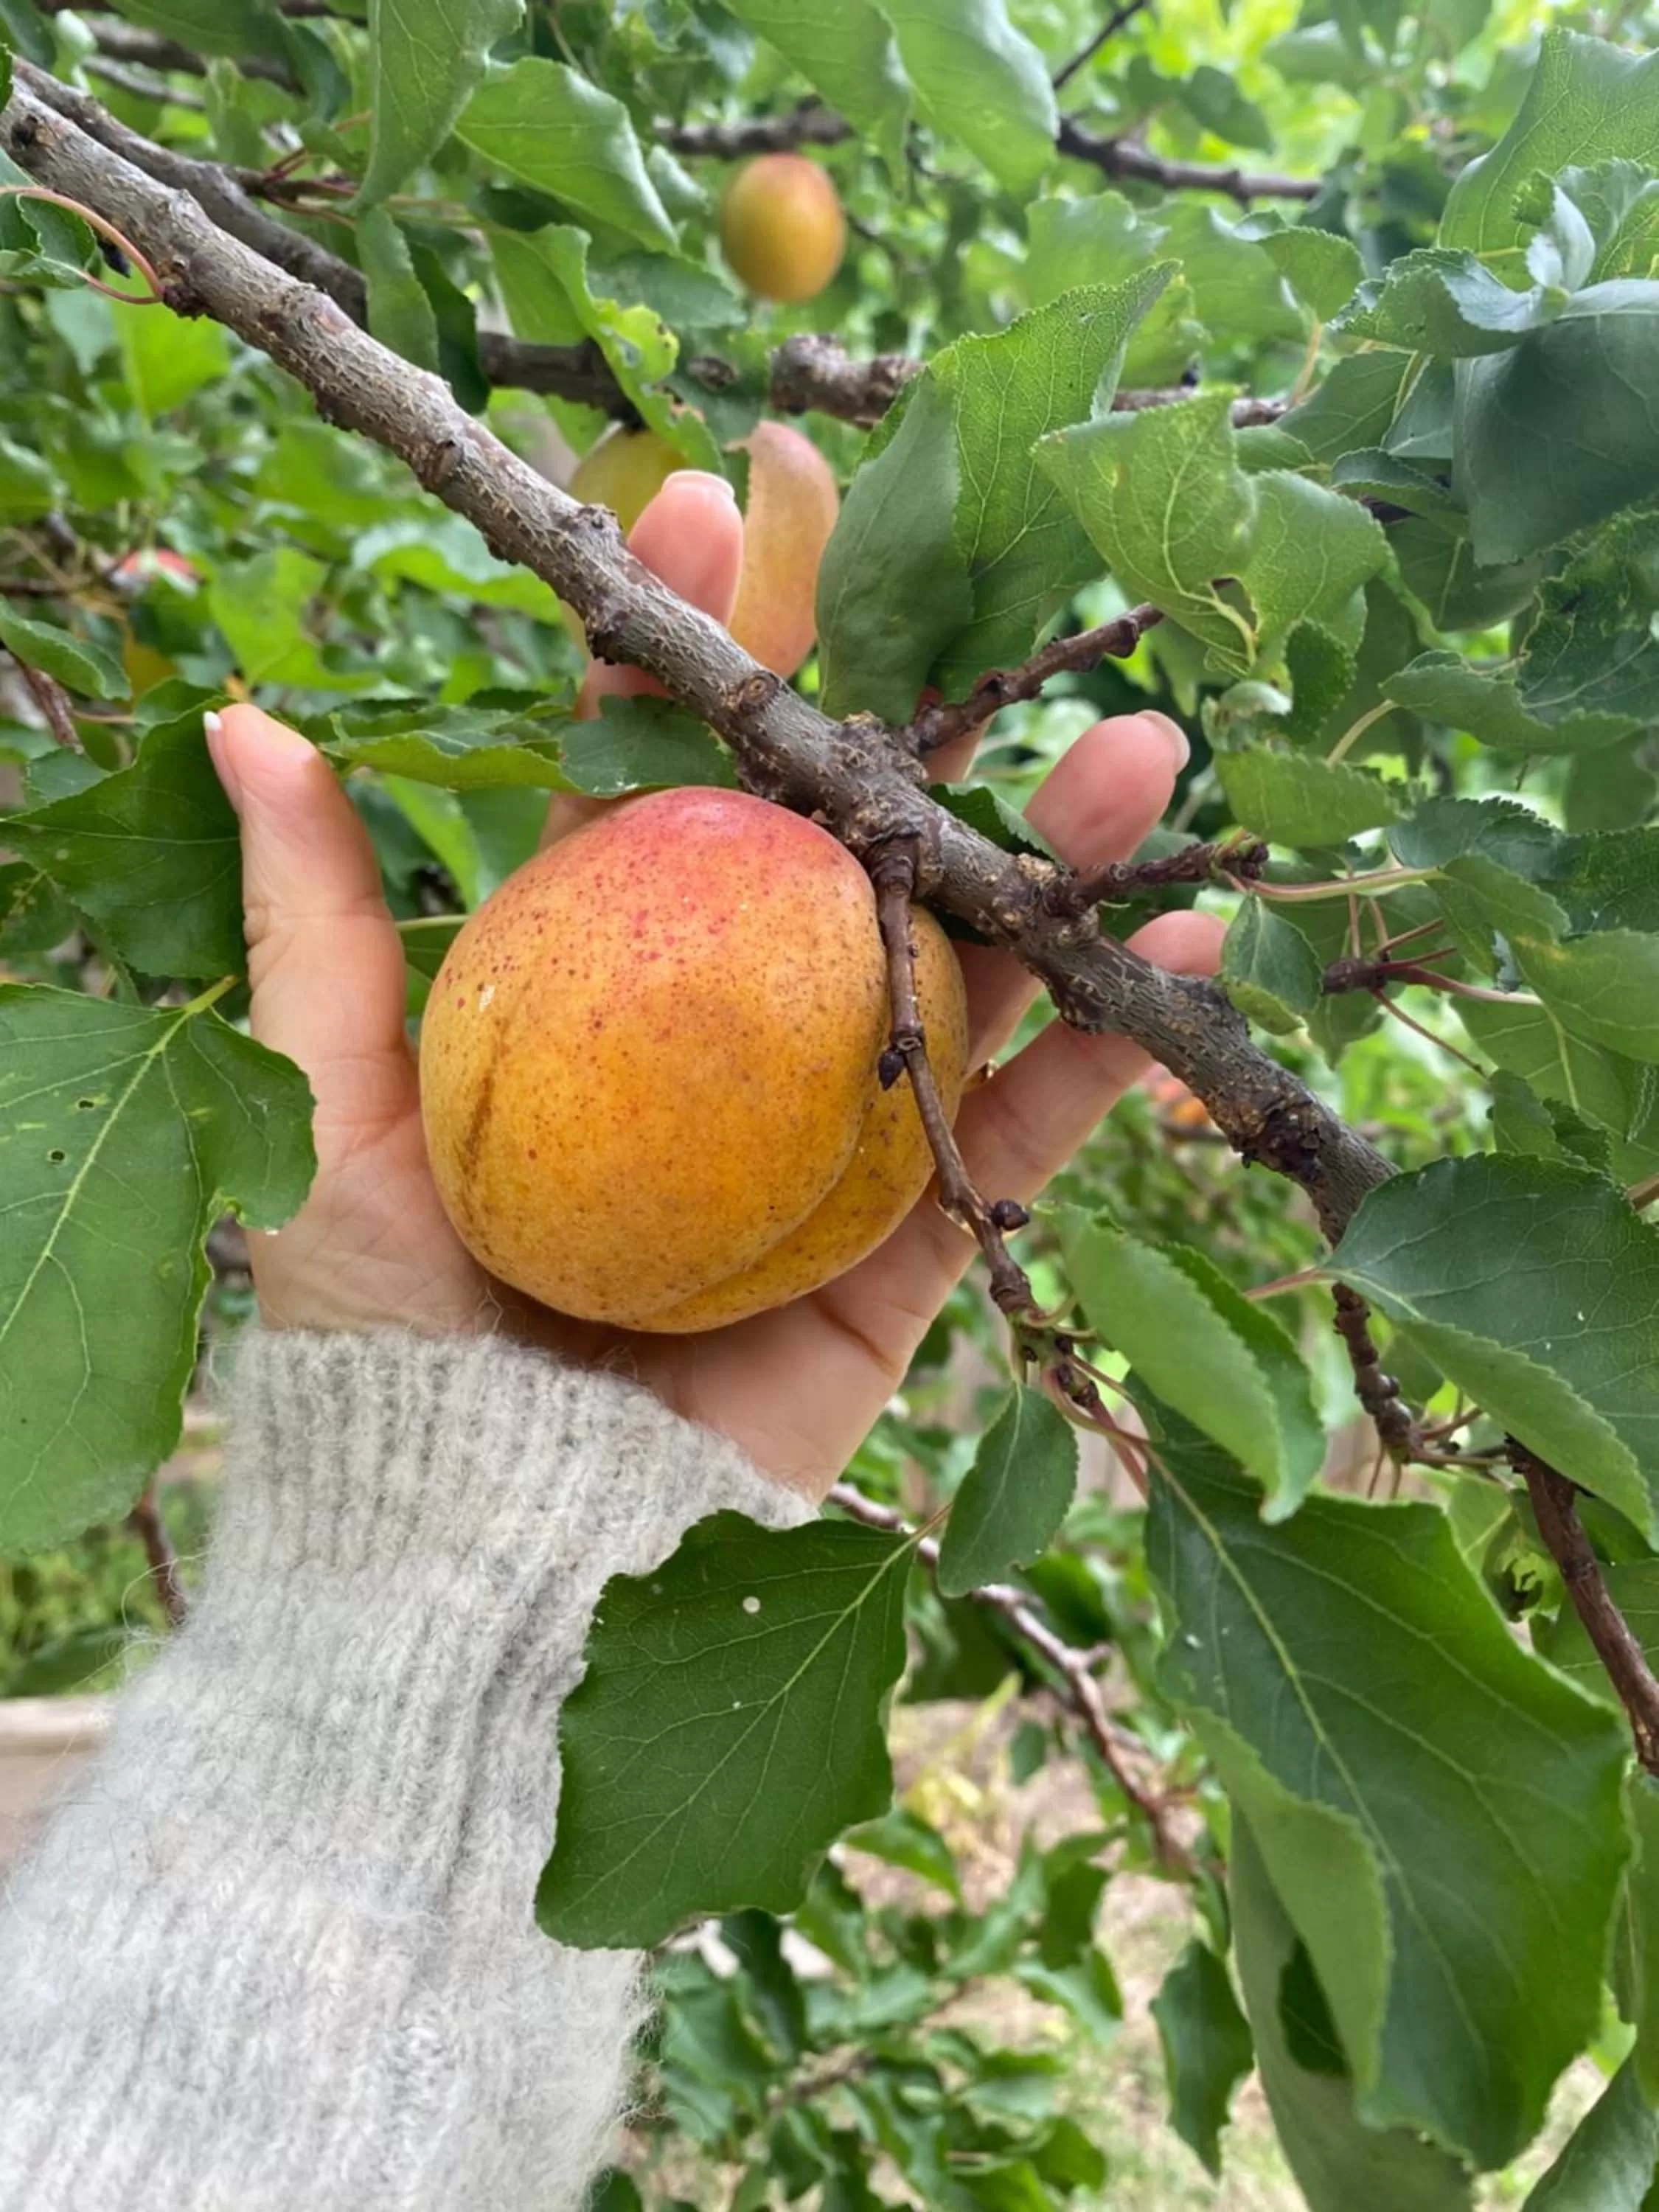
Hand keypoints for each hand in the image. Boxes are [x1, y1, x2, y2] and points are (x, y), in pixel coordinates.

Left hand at [207, 471, 1221, 1496]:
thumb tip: (245, 719)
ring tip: (1132, 750)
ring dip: (1056, 855)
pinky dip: (1108, 1046)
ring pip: (965, 964)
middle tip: (965, 581)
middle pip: (838, 846)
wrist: (493, 1536)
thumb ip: (322, 923)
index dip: (699, 646)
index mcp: (610, 984)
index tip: (718, 508)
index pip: (662, 776)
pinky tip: (1182, 945)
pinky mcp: (916, 1238)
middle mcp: (736, 1035)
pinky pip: (1029, 1130)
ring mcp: (837, 1128)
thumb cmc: (394, 1329)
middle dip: (911, 713)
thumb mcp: (336, 1105)